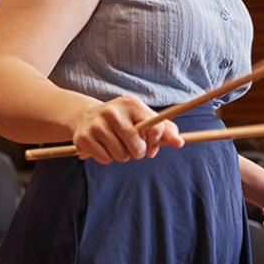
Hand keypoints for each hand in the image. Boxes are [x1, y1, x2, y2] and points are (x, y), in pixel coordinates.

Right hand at [68, 95, 184, 163]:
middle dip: (138, 152)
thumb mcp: (142, 118)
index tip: (152, 148)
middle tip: (133, 148)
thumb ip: (164, 129)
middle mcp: (112, 111)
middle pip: (137, 147)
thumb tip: (180, 142)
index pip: (154, 127)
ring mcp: (96, 124)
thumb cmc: (123, 120)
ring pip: (121, 156)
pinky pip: (105, 159)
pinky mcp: (83, 138)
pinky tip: (105, 147)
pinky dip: (108, 158)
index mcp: (131, 103)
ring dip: (122, 156)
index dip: (156, 143)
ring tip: (118, 145)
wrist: (86, 116)